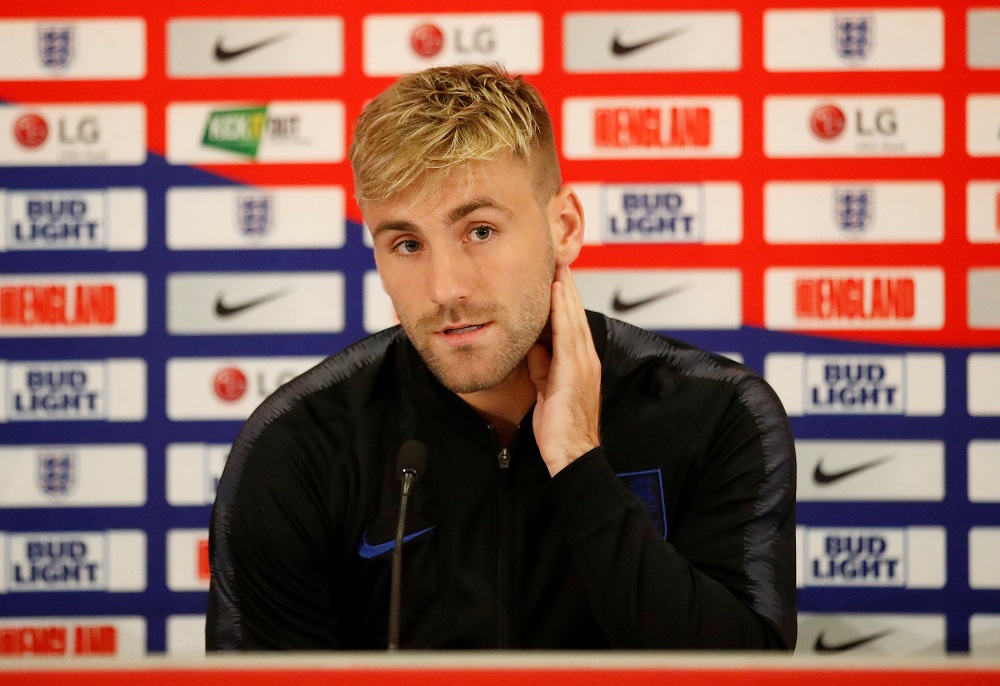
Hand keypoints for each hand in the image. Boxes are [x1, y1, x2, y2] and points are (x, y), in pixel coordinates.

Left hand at [527, 265, 601, 475]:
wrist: (572, 454)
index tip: (555, 278)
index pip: (571, 324)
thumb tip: (532, 349)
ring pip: (573, 319)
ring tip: (558, 266)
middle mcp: (586, 359)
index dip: (564, 300)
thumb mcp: (546, 391)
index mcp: (580, 364)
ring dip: (565, 292)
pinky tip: (557, 293)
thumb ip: (541, 368)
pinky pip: (568, 334)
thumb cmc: (560, 429)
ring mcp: (583, 363)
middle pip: (575, 316)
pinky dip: (563, 311)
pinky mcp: (574, 370)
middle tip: (558, 261)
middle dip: (567, 289)